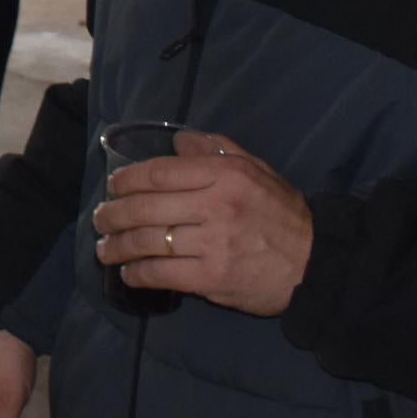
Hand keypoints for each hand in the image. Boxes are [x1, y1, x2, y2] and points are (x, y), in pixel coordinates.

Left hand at [91, 129, 313, 316]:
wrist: (317, 263)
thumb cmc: (282, 213)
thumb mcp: (256, 169)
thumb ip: (215, 150)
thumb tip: (177, 140)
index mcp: (224, 174)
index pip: (159, 172)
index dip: (127, 179)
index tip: (112, 186)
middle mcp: (216, 205)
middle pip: (145, 207)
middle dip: (112, 214)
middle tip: (99, 220)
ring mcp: (214, 243)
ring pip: (148, 242)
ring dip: (117, 246)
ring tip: (105, 249)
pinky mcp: (213, 278)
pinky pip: (162, 274)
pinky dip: (138, 274)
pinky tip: (129, 275)